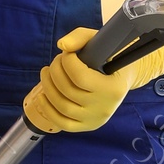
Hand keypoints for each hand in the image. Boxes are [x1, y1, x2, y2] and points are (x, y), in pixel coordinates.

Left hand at [22, 27, 163, 133]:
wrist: (122, 78)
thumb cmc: (110, 57)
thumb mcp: (100, 41)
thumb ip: (81, 37)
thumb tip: (62, 45)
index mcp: (113, 88)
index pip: (81, 77)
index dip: (67, 62)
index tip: (67, 54)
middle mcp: (105, 107)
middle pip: (68, 91)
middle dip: (55, 72)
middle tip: (56, 61)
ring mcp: (95, 119)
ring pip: (62, 107)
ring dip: (48, 87)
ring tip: (46, 73)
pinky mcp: (86, 126)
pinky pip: (62, 123)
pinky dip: (48, 109)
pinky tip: (42, 95)